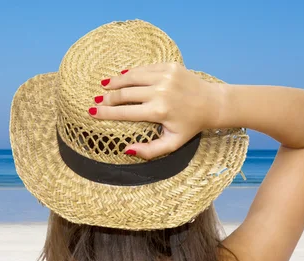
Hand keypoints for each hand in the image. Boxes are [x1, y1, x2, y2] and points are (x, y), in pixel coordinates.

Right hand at [90, 63, 224, 159]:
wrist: (212, 104)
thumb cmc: (190, 126)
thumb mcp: (172, 144)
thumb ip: (149, 151)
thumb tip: (127, 150)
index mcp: (158, 112)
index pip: (124, 112)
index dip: (105, 113)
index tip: (92, 112)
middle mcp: (160, 92)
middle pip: (124, 94)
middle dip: (108, 98)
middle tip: (97, 100)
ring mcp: (165, 76)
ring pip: (131, 77)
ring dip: (116, 82)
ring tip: (105, 86)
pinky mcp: (169, 66)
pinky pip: (144, 69)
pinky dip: (131, 73)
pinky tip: (122, 77)